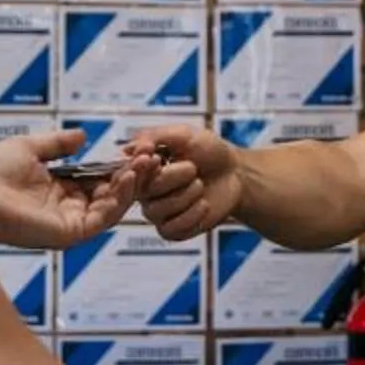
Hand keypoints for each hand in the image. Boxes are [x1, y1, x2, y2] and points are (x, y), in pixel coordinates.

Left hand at [0, 127, 145, 248]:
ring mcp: (69, 223)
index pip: (99, 179)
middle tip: (151, 155)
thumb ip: (57, 143)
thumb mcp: (28, 147)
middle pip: (111, 194)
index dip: (119, 165)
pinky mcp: (69, 233)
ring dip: (132, 185)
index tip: (138, 148)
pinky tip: (127, 176)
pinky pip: (103, 218)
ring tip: (145, 162)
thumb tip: (82, 135)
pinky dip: (119, 198)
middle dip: (134, 174)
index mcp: (58, 190)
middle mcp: (66, 209)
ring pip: (113, 207)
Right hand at [133, 123, 243, 238]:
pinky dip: (191, 216)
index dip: (141, 167)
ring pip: (157, 212)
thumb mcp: (184, 135)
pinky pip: (171, 230)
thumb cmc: (208, 151)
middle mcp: (145, 192)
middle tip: (193, 168)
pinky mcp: (173, 229)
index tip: (157, 158)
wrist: (235, 173)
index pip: (128, 172)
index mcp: (143, 168)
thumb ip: (156, 137)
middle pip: (145, 191)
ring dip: (186, 196)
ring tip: (200, 185)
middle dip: (173, 177)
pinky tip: (204, 204)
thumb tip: (130, 148)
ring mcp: (158, 212)